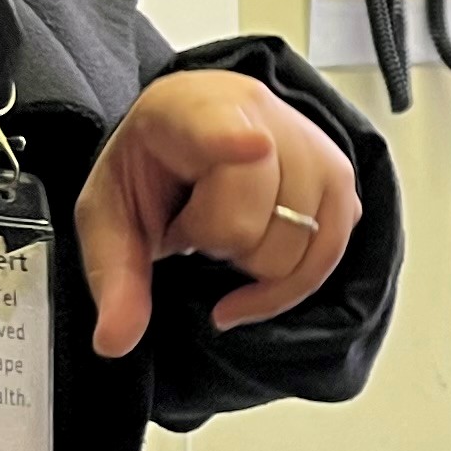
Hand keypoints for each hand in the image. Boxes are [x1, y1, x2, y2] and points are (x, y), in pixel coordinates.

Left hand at [73, 70, 365, 359]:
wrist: (188, 139)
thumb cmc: (152, 172)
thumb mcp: (109, 218)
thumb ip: (113, 276)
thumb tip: (115, 341)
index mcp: (189, 109)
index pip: (217, 126)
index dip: (232, 140)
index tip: (254, 146)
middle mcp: (262, 113)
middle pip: (249, 223)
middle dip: (214, 245)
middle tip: (192, 223)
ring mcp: (312, 145)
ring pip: (293, 247)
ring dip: (253, 261)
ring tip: (227, 227)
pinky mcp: (341, 179)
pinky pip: (327, 255)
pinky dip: (290, 283)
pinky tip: (255, 276)